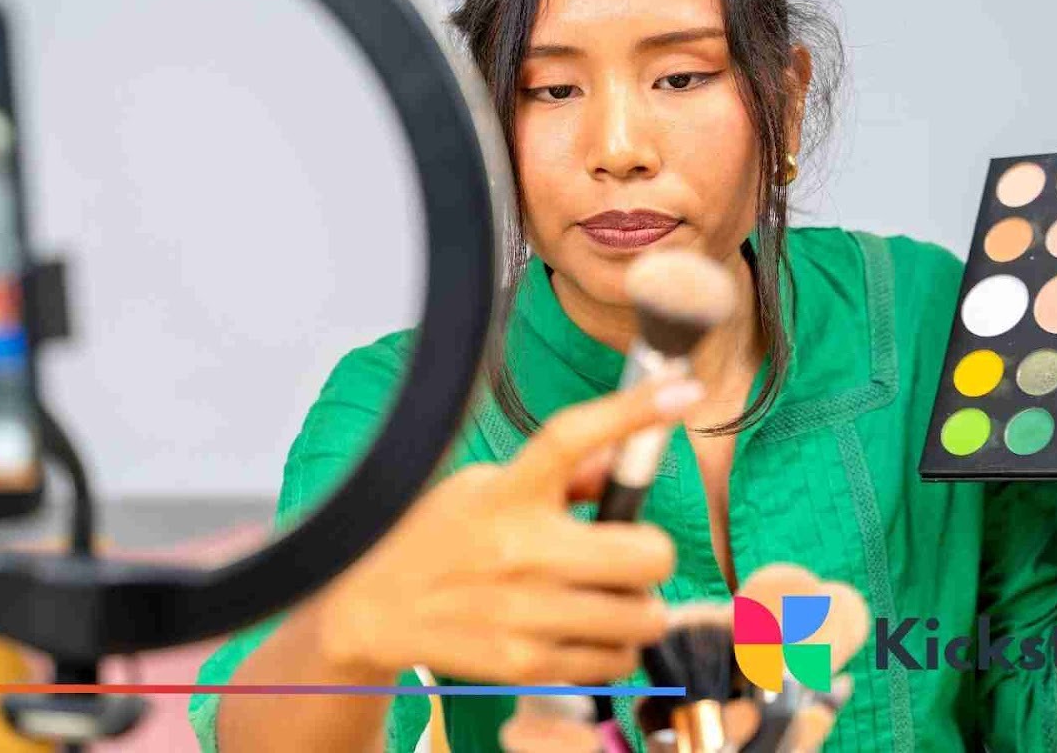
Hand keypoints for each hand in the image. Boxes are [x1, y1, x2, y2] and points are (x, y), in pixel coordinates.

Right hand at [310, 376, 699, 685]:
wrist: (372, 608)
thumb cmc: (435, 538)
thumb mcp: (482, 487)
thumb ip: (557, 477)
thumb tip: (620, 464)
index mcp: (504, 492)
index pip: (572, 436)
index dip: (635, 410)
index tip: (684, 391)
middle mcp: (518, 550)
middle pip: (648, 552)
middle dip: (649, 554)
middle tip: (624, 556)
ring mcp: (524, 613)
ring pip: (645, 614)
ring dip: (636, 606)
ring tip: (602, 600)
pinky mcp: (525, 664)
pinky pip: (617, 660)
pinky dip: (613, 648)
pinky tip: (583, 633)